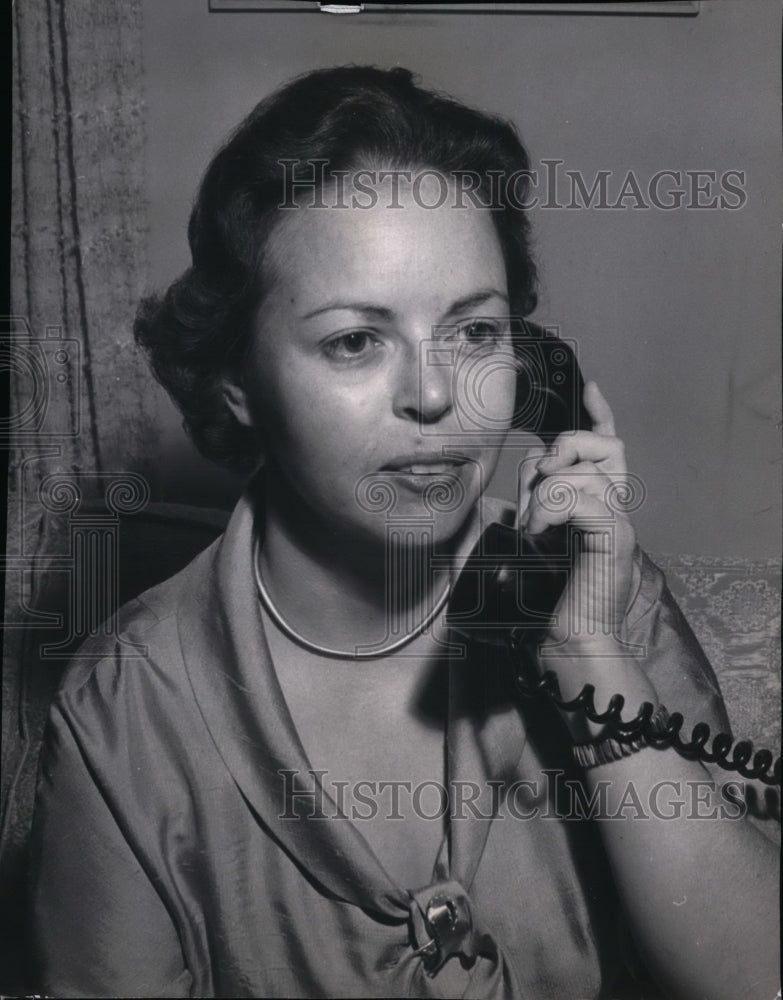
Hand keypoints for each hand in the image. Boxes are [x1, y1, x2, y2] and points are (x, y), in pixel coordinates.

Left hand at [518, 382, 647, 719]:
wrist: (565, 641)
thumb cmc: (545, 597)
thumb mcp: (531, 536)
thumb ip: (533, 501)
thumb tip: (522, 473)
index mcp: (595, 503)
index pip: (607, 445)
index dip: (597, 414)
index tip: (586, 386)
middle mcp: (613, 506)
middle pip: (603, 446)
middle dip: (563, 448)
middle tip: (537, 478)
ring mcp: (618, 521)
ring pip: (588, 471)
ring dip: (548, 488)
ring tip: (533, 523)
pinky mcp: (614, 539)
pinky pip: (585, 498)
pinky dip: (553, 508)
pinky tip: (538, 531)